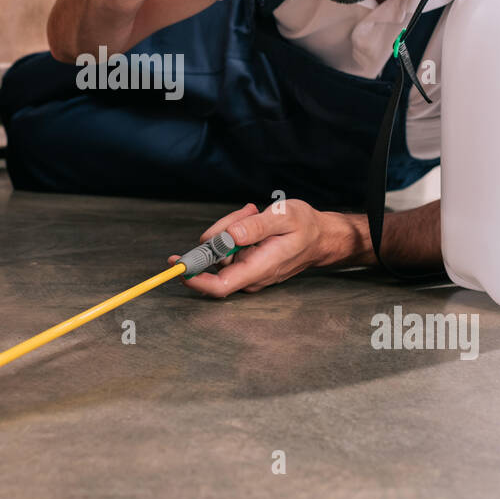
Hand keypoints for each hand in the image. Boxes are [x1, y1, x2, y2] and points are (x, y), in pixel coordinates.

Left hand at [173, 200, 335, 297]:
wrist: (321, 237)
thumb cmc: (305, 227)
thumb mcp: (283, 217)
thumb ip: (254, 226)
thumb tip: (228, 236)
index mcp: (259, 268)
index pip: (220, 286)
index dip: (195, 279)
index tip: (179, 265)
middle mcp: (250, 275)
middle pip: (216, 259)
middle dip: (222, 232)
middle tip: (247, 212)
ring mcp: (247, 271)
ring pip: (220, 249)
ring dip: (230, 227)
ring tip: (255, 214)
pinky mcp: (245, 263)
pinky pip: (228, 247)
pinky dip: (235, 230)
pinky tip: (253, 220)